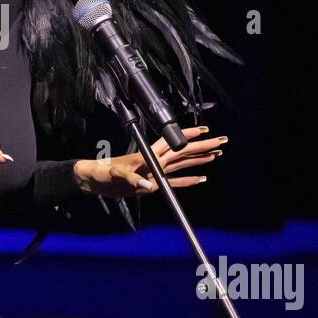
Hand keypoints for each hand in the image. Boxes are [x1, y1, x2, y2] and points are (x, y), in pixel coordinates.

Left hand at [73, 126, 226, 197]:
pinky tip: (201, 179)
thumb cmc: (103, 172)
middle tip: (222, 142)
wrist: (95, 181)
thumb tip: (147, 186)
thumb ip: (131, 180)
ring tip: (216, 155)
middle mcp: (156, 162)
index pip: (173, 144)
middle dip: (203, 146)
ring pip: (183, 165)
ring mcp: (156, 173)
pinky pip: (176, 182)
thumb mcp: (115, 174)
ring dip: (200, 160)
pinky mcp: (154, 184)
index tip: (206, 131)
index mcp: (149, 155)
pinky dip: (188, 180)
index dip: (189, 136)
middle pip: (184, 153)